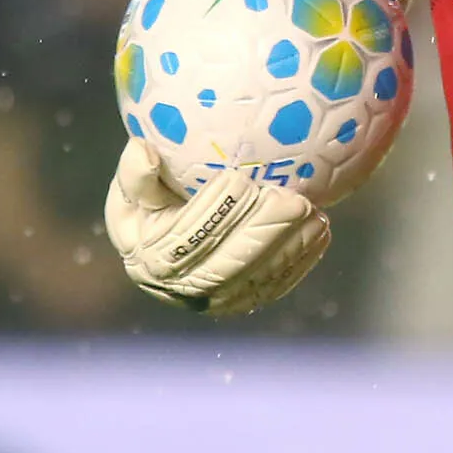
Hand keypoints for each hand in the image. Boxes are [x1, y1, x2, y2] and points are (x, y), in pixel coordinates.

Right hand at [103, 139, 328, 317]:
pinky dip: (300, 261)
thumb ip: (136, 174)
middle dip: (264, 232)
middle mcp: (183, 289)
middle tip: (294, 200)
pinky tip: (319, 234)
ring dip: (290, 247)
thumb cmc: (151, 207)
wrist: (167, 245)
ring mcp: (217, 301)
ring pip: (257, 278)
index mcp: (151, 261)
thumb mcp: (133, 191)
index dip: (212, 211)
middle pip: (228, 264)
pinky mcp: (245, 302)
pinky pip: (275, 285)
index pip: (185, 240)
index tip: (238, 179)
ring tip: (315, 214)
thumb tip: (143, 151)